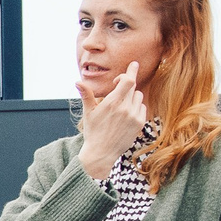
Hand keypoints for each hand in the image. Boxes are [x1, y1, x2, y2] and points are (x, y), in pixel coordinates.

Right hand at [77, 61, 148, 180]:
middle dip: (127, 84)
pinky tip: (126, 114)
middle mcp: (125, 108)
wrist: (101, 153)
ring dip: (131, 96)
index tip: (131, 66)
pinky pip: (142, 107)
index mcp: (112, 103)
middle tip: (120, 86)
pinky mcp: (139, 123)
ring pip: (138, 96)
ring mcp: (134, 116)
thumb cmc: (93, 132)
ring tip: (121, 105)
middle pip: (133, 87)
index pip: (128, 80)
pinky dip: (136, 107)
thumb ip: (86, 94)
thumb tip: (78, 81)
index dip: (130, 72)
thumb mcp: (88, 112)